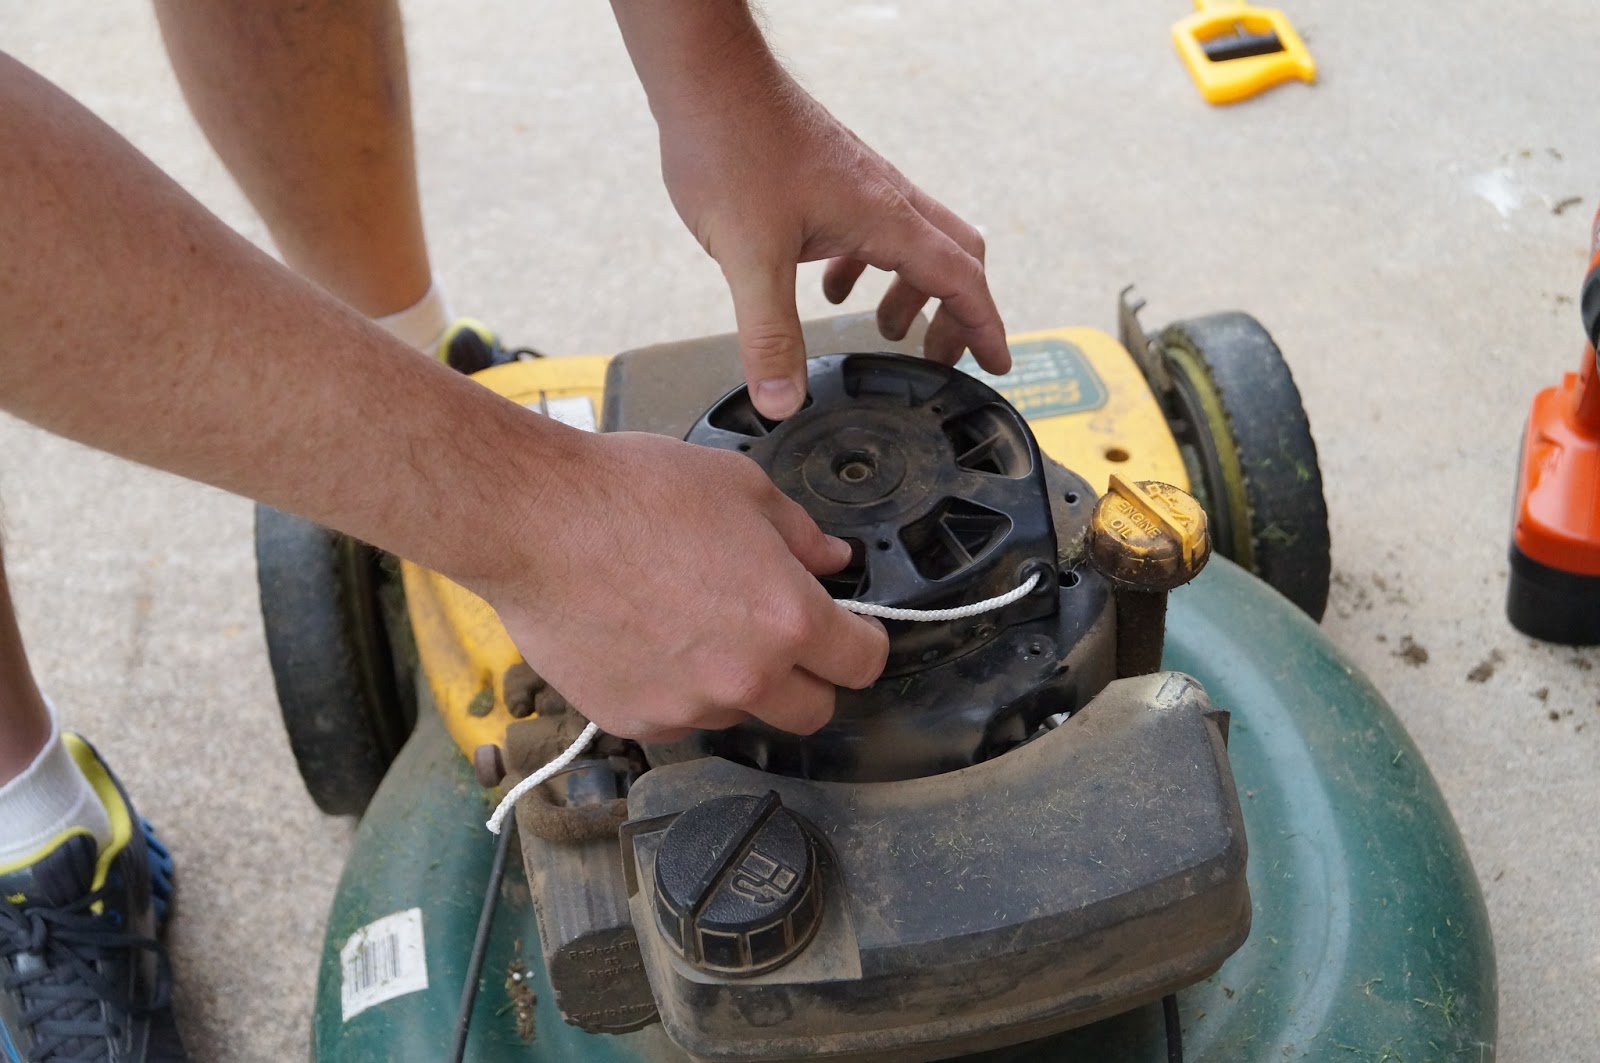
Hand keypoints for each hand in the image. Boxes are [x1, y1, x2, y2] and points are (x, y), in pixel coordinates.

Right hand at [477, 431, 889, 740]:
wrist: (536, 521)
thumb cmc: (634, 493)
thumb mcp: (740, 487)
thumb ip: (798, 534)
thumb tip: (831, 559)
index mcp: (789, 620)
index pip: (863, 664)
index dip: (863, 643)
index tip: (850, 631)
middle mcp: (746, 678)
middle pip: (813, 712)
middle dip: (808, 678)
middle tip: (776, 635)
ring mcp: (687, 707)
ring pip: (739, 715)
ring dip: (735, 683)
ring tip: (692, 623)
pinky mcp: (633, 719)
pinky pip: (676, 718)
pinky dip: (674, 690)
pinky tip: (646, 638)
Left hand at [636, 21, 1009, 419]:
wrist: (705, 77)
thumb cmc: (732, 147)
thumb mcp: (749, 258)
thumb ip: (769, 335)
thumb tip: (783, 403)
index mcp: (884, 217)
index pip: (961, 279)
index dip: (983, 328)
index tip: (996, 366)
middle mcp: (885, 197)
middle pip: (954, 257)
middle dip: (954, 313)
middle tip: (937, 359)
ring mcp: (861, 183)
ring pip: (913, 240)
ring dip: (910, 289)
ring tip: (883, 329)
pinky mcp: (832, 176)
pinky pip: (872, 225)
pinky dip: (867, 263)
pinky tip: (827, 283)